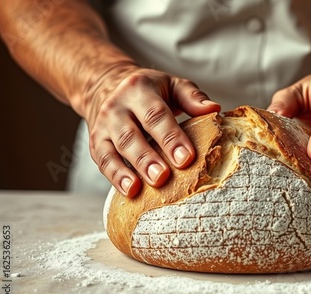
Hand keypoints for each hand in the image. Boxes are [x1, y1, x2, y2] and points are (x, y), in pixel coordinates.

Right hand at [84, 66, 220, 196]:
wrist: (108, 87)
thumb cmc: (150, 92)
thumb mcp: (172, 85)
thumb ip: (192, 97)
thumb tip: (214, 109)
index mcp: (139, 89)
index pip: (156, 115)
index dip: (171, 138)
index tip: (187, 158)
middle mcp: (117, 106)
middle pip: (131, 134)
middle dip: (148, 158)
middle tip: (164, 177)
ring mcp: (104, 125)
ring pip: (114, 149)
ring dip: (130, 170)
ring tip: (142, 188)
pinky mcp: (96, 142)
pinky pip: (103, 161)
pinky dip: (115, 177)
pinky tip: (130, 191)